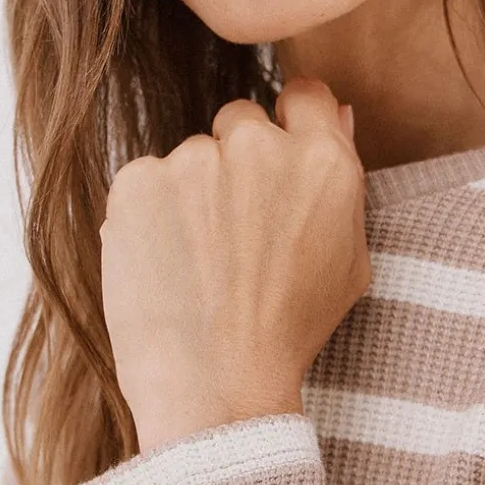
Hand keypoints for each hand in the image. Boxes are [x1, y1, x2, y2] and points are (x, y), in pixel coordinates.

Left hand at [99, 76, 369, 451]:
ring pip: (189, 158)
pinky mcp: (138, 181)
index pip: (304, 95)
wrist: (215, 388)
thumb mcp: (346, 264)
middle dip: (234, 162)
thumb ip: (341, 182)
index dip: (287, 125)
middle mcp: (261, 148)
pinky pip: (144, 182)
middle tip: (230, 234)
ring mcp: (195, 160)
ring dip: (188, 195)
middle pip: (239, 121)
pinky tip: (162, 266)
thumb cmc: (287, 335)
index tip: (273, 163)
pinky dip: (147, 217)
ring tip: (195, 266)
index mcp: (324, 163)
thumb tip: (334, 113)